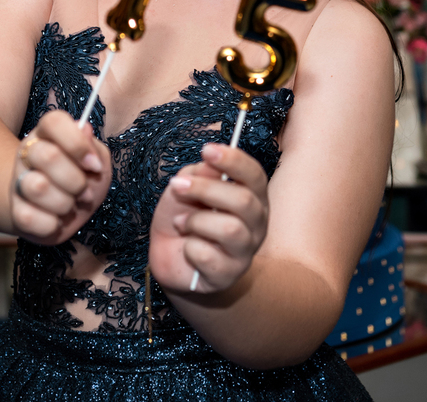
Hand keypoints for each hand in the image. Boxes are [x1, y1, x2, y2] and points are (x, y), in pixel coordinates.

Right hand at [9, 110, 111, 244]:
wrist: (61, 211)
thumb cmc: (81, 179)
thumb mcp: (97, 161)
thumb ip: (93, 147)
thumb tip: (85, 130)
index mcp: (48, 134)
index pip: (54, 122)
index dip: (77, 143)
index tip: (94, 165)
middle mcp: (28, 154)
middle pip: (47, 156)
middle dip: (76, 180)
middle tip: (85, 191)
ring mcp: (18, 182)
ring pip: (38, 188)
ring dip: (65, 203)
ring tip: (71, 205)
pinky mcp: (15, 212)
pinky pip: (30, 218)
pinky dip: (52, 225)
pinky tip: (57, 220)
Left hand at [149, 143, 268, 294]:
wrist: (170, 258)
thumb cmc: (183, 217)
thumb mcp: (185, 188)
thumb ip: (199, 174)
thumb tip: (210, 165)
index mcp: (251, 196)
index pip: (254, 175)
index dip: (233, 160)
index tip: (207, 150)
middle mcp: (256, 223)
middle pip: (243, 200)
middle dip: (205, 189)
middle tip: (177, 185)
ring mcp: (245, 251)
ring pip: (229, 229)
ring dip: (195, 221)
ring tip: (180, 223)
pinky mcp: (228, 275)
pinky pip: (209, 257)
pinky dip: (189, 248)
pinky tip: (186, 248)